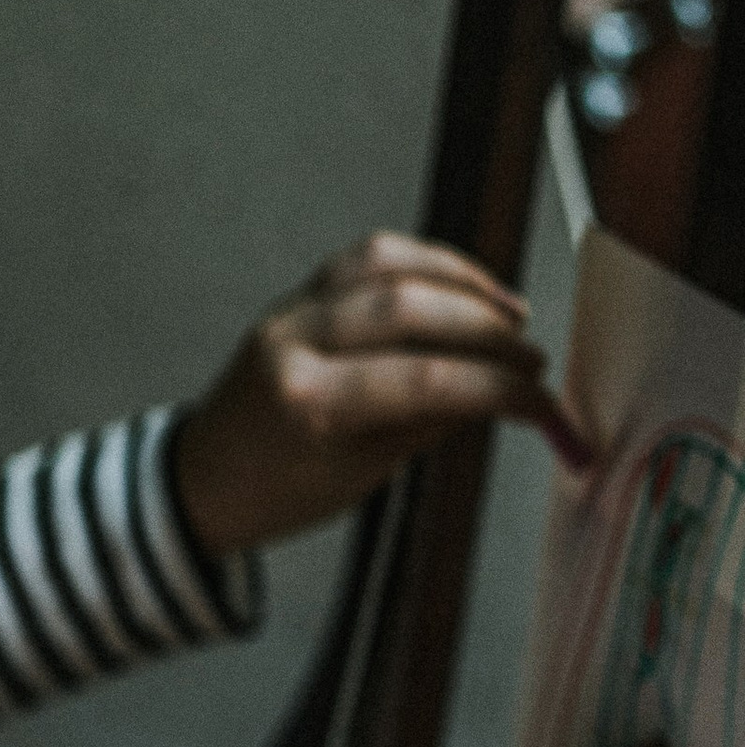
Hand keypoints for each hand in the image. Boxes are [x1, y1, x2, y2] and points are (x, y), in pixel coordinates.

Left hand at [172, 234, 576, 556]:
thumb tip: (503, 392)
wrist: (204, 477)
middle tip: (532, 361)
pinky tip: (465, 288)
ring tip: (512, 315)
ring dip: (462, 282)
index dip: (497, 390)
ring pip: (388, 264)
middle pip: (409, 309)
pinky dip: (424, 263)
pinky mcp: (297, 293)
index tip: (542, 405)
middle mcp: (293, 342)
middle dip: (486, 332)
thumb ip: (430, 422)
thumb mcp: (363, 473)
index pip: (423, 381)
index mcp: (306, 403)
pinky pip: (367, 257)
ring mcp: (290, 309)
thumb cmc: (279, 490)